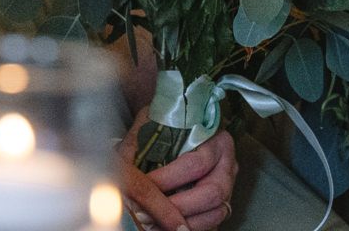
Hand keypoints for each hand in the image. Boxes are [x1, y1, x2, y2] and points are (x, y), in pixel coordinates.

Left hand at [118, 114, 237, 230]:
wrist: (179, 130)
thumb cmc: (165, 127)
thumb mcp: (151, 126)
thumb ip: (137, 144)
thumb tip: (120, 166)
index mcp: (216, 142)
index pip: (196, 164)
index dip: (168, 177)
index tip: (145, 183)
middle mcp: (227, 166)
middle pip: (212, 193)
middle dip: (178, 205)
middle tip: (150, 210)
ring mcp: (228, 187)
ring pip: (216, 212)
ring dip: (185, 221)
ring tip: (155, 220)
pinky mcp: (222, 204)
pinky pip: (212, 222)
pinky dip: (190, 226)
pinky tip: (166, 225)